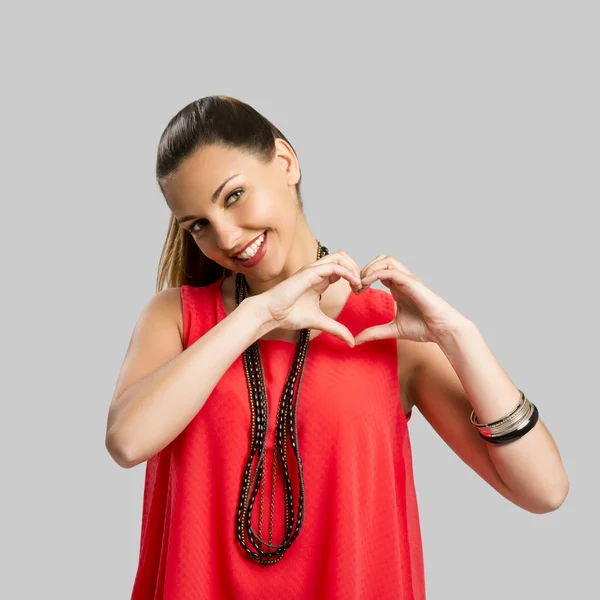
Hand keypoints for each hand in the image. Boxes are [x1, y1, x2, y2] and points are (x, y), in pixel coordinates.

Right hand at [259, 250, 362, 346]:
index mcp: (320, 279)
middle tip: (361, 286)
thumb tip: (351, 342)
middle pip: (343, 257)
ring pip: (340, 257)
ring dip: (353, 268)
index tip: (360, 291)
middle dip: (356, 268)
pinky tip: (353, 283)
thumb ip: (336, 329)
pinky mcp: (309, 273)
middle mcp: (317, 271)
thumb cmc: (288, 315)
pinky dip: (347, 272)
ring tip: (358, 283)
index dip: (354, 276)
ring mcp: (313, 270)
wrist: (271, 314)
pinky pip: (333, 266)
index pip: (342, 267)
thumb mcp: (320, 322)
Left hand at [354, 254, 471, 344]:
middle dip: (365, 268)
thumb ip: (375, 333)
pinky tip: (367, 285)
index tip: (356, 291)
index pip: (379, 271)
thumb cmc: (424, 328)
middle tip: (357, 286)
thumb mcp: (393, 330)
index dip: (364, 277)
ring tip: (361, 284)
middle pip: (381, 259)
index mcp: (398, 288)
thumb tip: (357, 340)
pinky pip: (391, 271)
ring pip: (386, 260)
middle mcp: (403, 280)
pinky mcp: (412, 283)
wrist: (443, 331)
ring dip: (370, 269)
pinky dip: (375, 274)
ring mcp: (408, 280)